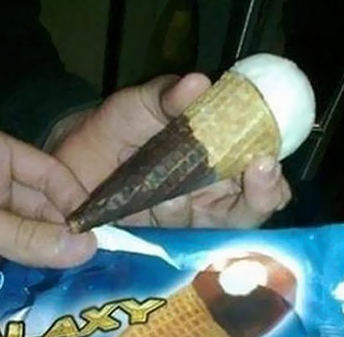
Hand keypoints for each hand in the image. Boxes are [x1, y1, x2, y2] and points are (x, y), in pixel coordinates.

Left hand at [0, 125, 96, 278]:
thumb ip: (19, 233)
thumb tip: (85, 248)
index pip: (49, 174)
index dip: (76, 200)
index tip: (100, 230)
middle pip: (45, 208)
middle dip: (68, 235)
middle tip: (98, 262)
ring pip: (31, 237)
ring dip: (52, 257)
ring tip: (85, 277)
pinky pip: (12, 260)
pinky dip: (30, 273)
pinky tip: (55, 287)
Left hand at [51, 74, 291, 227]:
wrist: (72, 162)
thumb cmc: (117, 129)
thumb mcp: (141, 106)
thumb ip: (167, 97)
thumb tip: (199, 82)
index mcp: (218, 160)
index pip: (260, 171)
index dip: (271, 172)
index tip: (267, 159)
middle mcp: (213, 195)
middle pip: (252, 207)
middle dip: (261, 195)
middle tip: (258, 172)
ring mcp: (190, 223)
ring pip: (221, 230)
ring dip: (207, 212)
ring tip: (175, 195)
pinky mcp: (164, 243)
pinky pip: (181, 246)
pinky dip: (177, 231)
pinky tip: (161, 210)